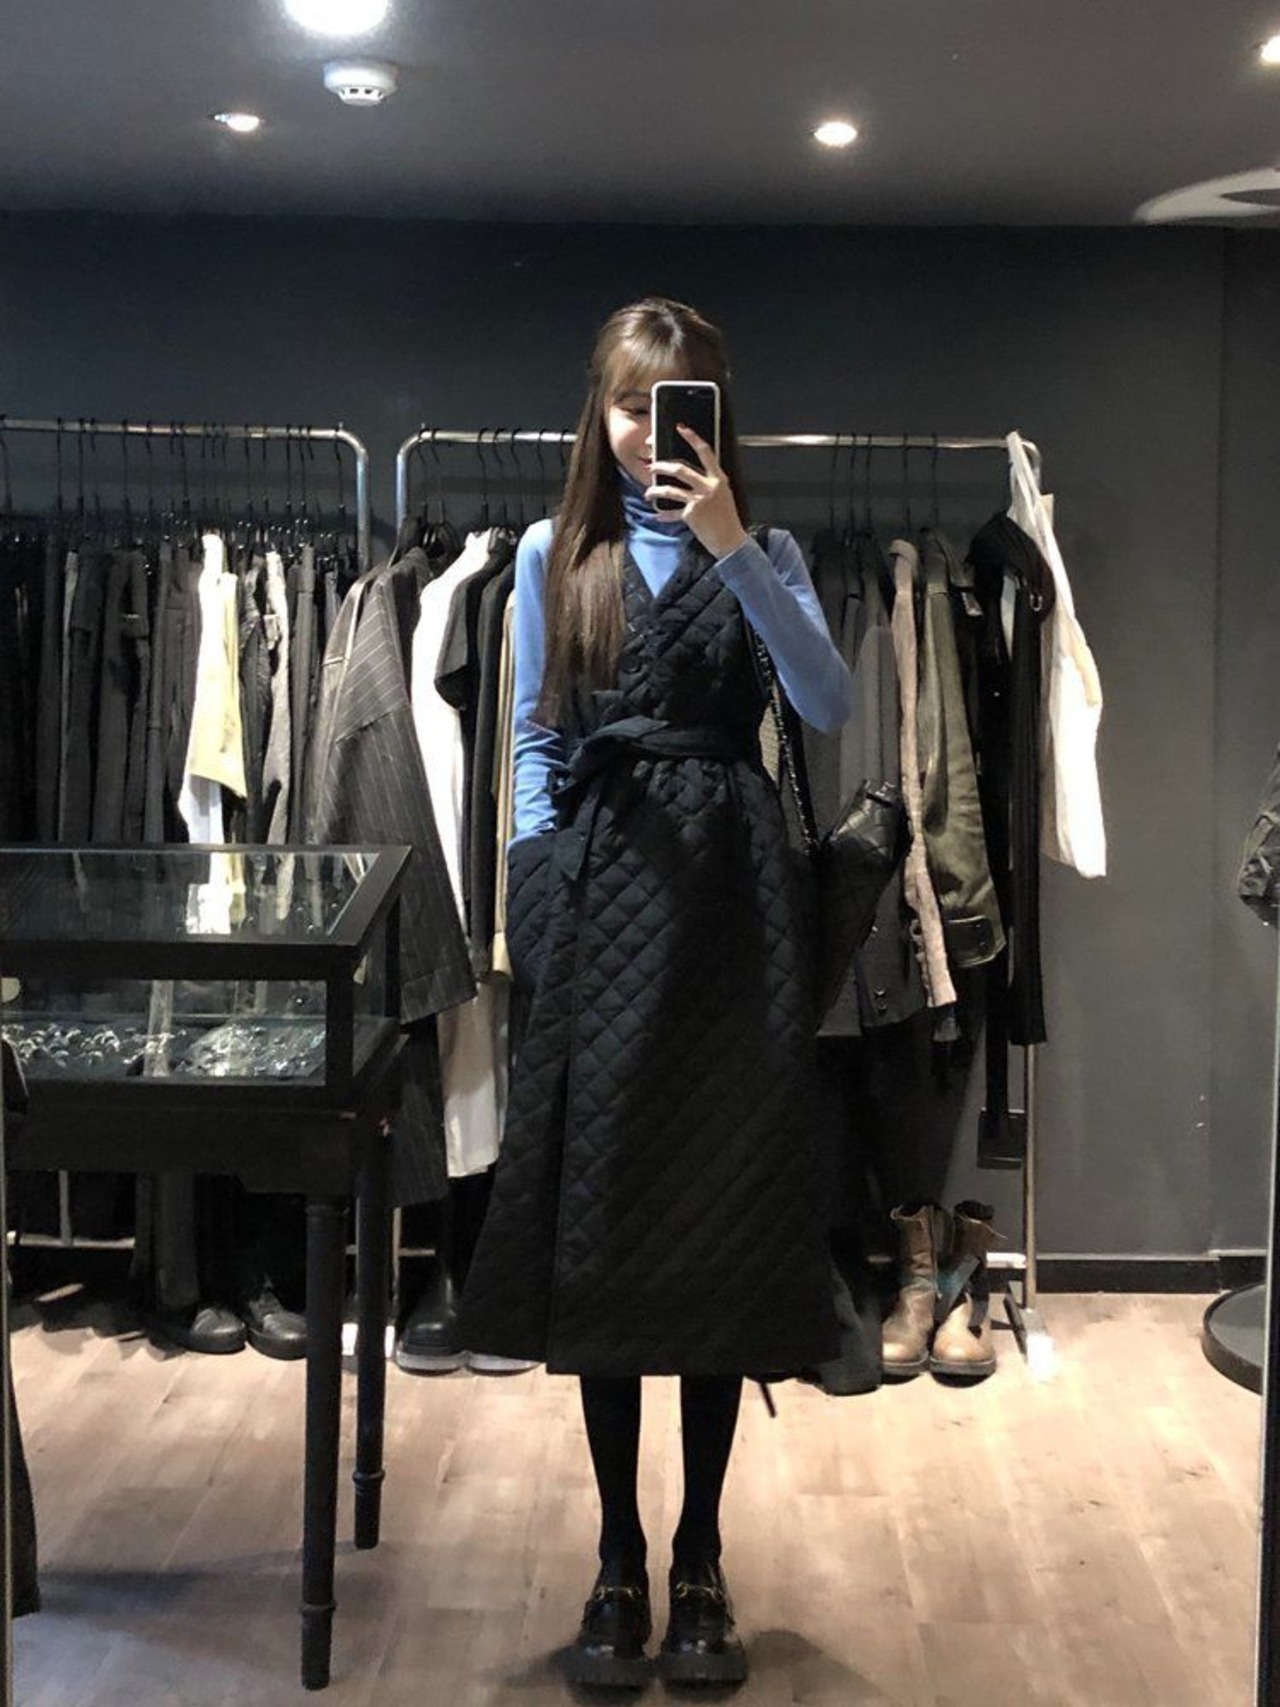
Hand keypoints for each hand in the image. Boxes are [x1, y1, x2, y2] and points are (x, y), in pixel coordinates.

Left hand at [646, 425, 749, 560]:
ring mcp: (699, 500)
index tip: (681, 428)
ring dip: (655, 490)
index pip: (706, 452)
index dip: (692, 438)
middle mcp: (709, 486)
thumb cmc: (726, 519)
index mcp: (719, 478)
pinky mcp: (691, 514)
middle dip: (662, 466)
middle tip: (652, 466)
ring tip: (648, 493)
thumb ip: (708, 483)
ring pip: (670, 490)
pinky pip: (672, 511)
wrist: (730, 541)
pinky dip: (663, 514)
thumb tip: (688, 476)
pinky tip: (657, 515)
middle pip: (680, 469)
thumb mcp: (722, 495)